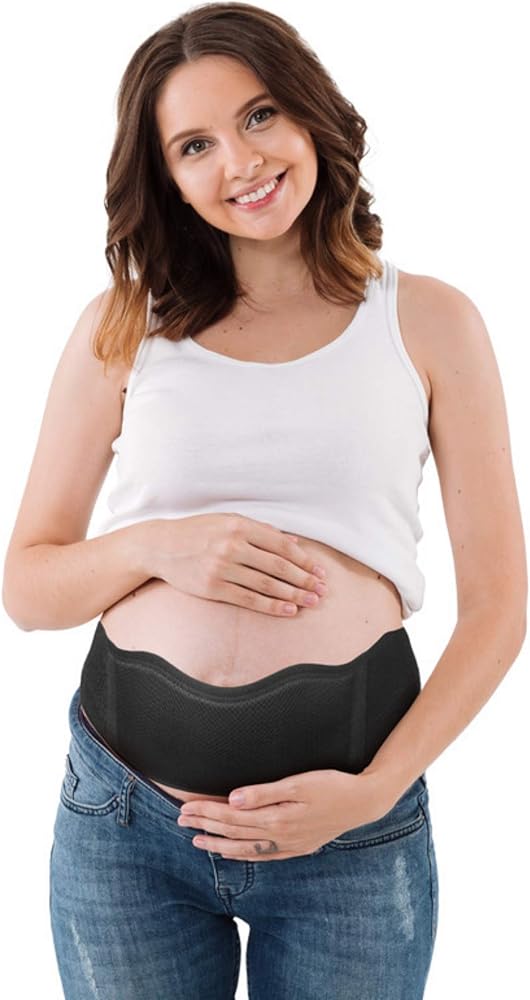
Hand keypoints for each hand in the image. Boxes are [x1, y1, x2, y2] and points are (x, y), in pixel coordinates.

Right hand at [148, 513, 327, 616]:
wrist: (161, 546)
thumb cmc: (198, 532)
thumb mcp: (228, 521)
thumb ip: (260, 531)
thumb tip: (294, 544)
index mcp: (239, 526)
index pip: (281, 545)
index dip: (304, 560)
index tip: (319, 570)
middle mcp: (232, 545)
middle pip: (278, 566)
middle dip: (304, 579)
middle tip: (322, 590)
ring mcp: (222, 567)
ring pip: (266, 584)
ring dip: (293, 595)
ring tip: (311, 601)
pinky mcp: (213, 587)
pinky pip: (248, 599)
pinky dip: (271, 606)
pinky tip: (288, 610)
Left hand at [177, 769, 387, 861]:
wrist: (364, 802)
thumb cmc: (332, 786)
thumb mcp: (299, 783)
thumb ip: (265, 792)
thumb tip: (234, 799)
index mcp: (276, 818)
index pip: (231, 816)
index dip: (206, 811)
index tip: (185, 806)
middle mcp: (279, 835)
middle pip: (233, 831)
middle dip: (205, 825)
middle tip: (181, 820)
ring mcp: (288, 844)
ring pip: (245, 848)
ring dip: (219, 844)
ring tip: (198, 841)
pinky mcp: (297, 846)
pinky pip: (264, 855)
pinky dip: (244, 855)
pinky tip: (234, 854)